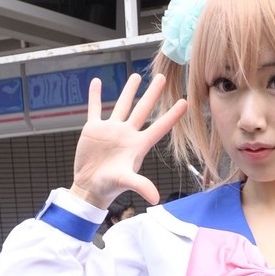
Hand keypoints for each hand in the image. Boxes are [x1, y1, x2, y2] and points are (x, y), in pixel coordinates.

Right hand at [70, 73, 186, 208]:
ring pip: (122, 105)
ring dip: (128, 90)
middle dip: (153, 93)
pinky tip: (97, 82)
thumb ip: (140, 186)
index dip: (172, 115)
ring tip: (136, 76)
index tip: (185, 102)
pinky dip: (95, 96)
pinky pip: (95, 108)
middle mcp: (127, 134)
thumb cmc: (109, 186)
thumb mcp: (125, 182)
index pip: (159, 127)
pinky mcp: (93, 129)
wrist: (89, 187)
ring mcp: (111, 130)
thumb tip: (155, 199)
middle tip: (162, 77)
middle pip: (143, 109)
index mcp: (138, 145)